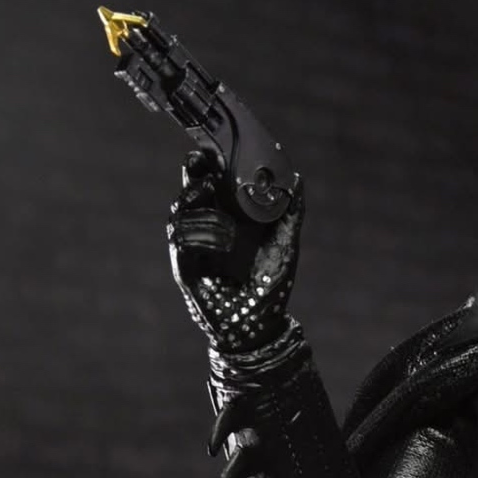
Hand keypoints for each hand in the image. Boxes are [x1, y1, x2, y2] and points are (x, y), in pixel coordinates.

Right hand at [167, 149, 302, 354]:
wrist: (262, 328)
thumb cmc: (271, 288)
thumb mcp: (285, 245)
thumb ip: (290, 213)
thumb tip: (297, 179)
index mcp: (226, 219)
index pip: (208, 184)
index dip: (205, 165)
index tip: (211, 150)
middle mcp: (205, 230)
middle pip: (187, 194)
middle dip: (191, 177)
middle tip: (202, 167)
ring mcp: (193, 249)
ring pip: (179, 215)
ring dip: (201, 211)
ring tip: (224, 221)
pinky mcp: (186, 269)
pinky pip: (182, 243)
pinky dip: (202, 237)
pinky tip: (223, 242)